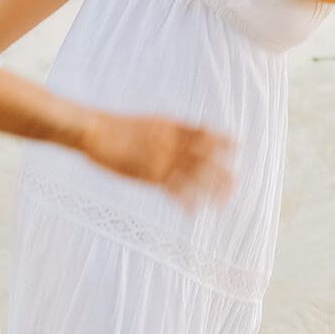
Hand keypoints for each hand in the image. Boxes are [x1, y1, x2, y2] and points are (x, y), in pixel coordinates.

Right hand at [80, 108, 234, 210]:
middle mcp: (171, 143)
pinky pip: (173, 189)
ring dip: (210, 189)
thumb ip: (167, 130)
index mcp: (171, 126)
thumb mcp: (149, 123)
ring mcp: (162, 159)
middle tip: (237, 183)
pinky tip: (195, 210)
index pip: (204, 133)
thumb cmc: (119, 127)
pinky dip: (186, 201)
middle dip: (221, 171)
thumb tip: (181, 134)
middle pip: (204, 158)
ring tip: (223, 201)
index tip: (237, 147)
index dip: (221, 141)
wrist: (96, 130)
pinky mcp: (149, 175)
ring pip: (193, 176)